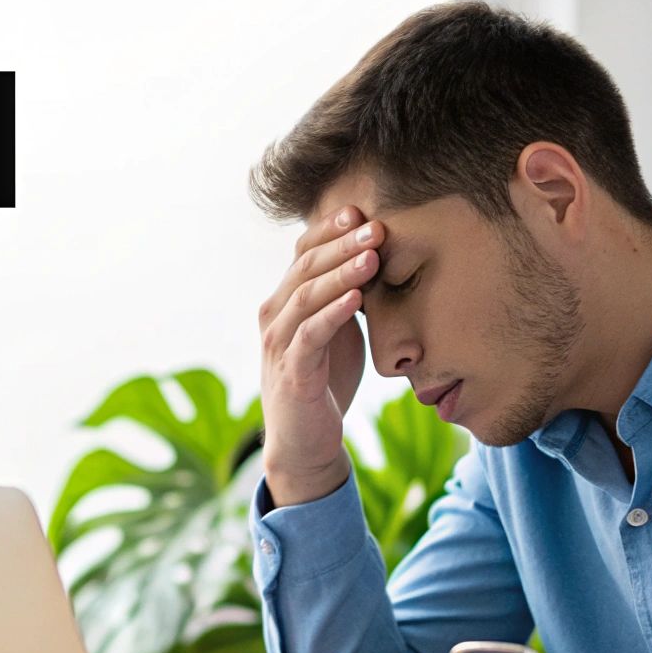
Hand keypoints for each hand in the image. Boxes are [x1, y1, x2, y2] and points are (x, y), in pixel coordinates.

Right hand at [257, 205, 381, 505]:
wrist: (305, 442)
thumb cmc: (323, 382)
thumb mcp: (336, 331)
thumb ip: (345, 296)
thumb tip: (376, 258)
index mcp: (285, 301)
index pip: (303, 252)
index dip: (330, 229)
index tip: (363, 210)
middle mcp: (275, 316)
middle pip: (305, 266)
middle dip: (341, 244)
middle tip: (376, 226)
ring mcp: (279, 344)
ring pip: (307, 296)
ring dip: (341, 272)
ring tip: (372, 255)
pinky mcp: (292, 373)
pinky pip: (311, 336)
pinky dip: (333, 313)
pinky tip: (356, 299)